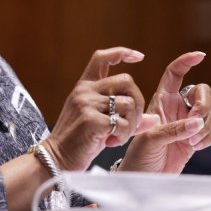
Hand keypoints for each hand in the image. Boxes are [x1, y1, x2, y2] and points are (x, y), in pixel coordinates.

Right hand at [42, 47, 148, 171]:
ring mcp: (87, 104)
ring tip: (118, 136)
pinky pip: (123, 123)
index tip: (139, 56)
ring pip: (129, 103)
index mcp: (83, 86)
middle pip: (127, 80)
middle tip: (131, 122)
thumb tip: (153, 118)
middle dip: (138, 101)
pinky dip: (123, 136)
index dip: (122, 52)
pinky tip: (111, 142)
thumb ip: (124, 115)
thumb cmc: (79, 141)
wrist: (56, 157)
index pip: (101, 57)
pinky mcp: (91, 121)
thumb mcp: (99, 122)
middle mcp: (84, 91)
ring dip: (132, 124)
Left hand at [120, 51, 210, 172]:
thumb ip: (173, 129)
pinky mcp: (195, 139)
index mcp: (161, 101)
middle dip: (204, 105)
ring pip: (210, 112)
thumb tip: (195, 122)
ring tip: (190, 141)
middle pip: (201, 92)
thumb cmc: (138, 156)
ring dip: (205, 126)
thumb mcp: (151, 140)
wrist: (143, 179)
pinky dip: (208, 137)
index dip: (185, 61)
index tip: (200, 55)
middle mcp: (175, 109)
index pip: (174, 74)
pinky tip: (195, 147)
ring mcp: (187, 123)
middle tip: (195, 122)